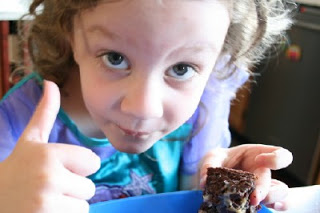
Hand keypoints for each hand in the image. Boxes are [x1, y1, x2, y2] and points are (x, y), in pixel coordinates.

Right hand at [0, 81, 100, 212]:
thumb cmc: (16, 171)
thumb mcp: (30, 141)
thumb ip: (44, 114)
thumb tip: (51, 82)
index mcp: (48, 153)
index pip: (93, 162)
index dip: (78, 168)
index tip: (56, 169)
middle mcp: (48, 177)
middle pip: (90, 187)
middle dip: (73, 189)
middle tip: (47, 189)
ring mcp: (46, 203)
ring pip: (84, 206)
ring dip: (68, 206)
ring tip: (44, 202)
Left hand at [199, 144, 292, 210]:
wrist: (212, 176)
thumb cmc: (218, 162)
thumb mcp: (211, 158)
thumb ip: (209, 165)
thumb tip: (204, 183)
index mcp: (256, 155)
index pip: (279, 154)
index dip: (275, 158)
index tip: (260, 160)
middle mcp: (263, 172)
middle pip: (275, 180)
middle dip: (265, 189)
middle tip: (253, 197)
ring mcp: (263, 188)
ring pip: (280, 194)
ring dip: (271, 199)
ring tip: (255, 203)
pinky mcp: (258, 200)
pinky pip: (277, 205)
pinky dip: (277, 207)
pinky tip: (266, 208)